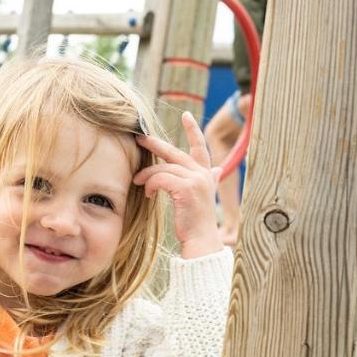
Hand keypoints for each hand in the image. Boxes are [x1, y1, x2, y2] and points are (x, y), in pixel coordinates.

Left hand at [135, 111, 222, 258]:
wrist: (201, 240)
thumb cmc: (197, 222)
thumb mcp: (204, 197)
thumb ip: (209, 180)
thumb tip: (218, 170)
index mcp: (206, 174)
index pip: (200, 147)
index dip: (193, 130)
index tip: (185, 115)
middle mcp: (203, 174)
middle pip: (174, 153)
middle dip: (155, 144)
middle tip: (139, 138)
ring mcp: (195, 180)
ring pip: (163, 168)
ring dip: (147, 175)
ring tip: (138, 182)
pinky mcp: (186, 189)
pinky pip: (160, 179)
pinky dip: (150, 184)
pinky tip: (147, 193)